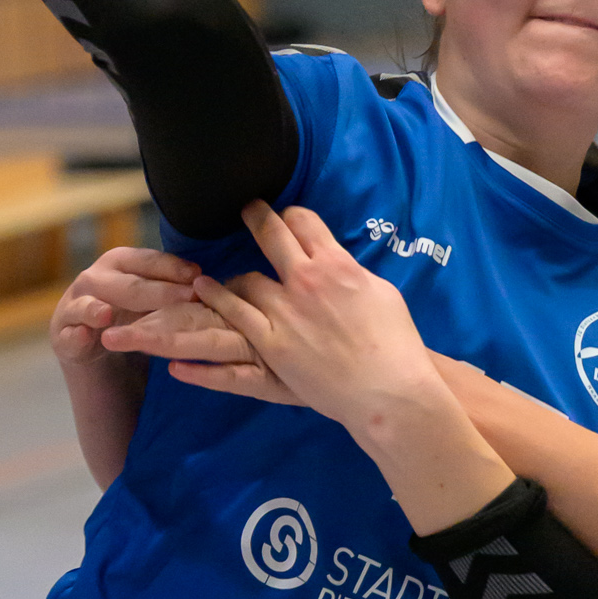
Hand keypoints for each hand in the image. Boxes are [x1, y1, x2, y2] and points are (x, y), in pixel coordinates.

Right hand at [51, 246, 212, 372]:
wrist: (97, 357)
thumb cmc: (131, 321)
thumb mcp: (153, 304)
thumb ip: (173, 290)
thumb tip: (212, 283)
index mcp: (119, 264)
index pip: (149, 262)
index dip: (173, 268)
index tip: (200, 276)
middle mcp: (94, 279)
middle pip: (126, 284)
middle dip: (157, 292)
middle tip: (185, 298)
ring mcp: (74, 306)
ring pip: (89, 304)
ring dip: (97, 309)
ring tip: (108, 314)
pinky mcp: (62, 335)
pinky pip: (68, 335)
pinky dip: (75, 336)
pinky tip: (84, 337)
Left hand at [165, 199, 442, 439]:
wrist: (386, 388)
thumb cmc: (395, 343)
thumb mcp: (381, 293)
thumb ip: (351, 275)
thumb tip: (339, 266)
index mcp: (336, 264)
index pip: (304, 222)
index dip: (292, 216)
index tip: (286, 218)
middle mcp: (305, 280)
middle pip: (271, 235)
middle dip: (256, 217)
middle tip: (247, 211)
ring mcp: (284, 312)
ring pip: (246, 279)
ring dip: (233, 275)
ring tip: (218, 271)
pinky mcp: (270, 343)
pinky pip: (234, 316)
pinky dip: (216, 300)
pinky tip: (202, 291)